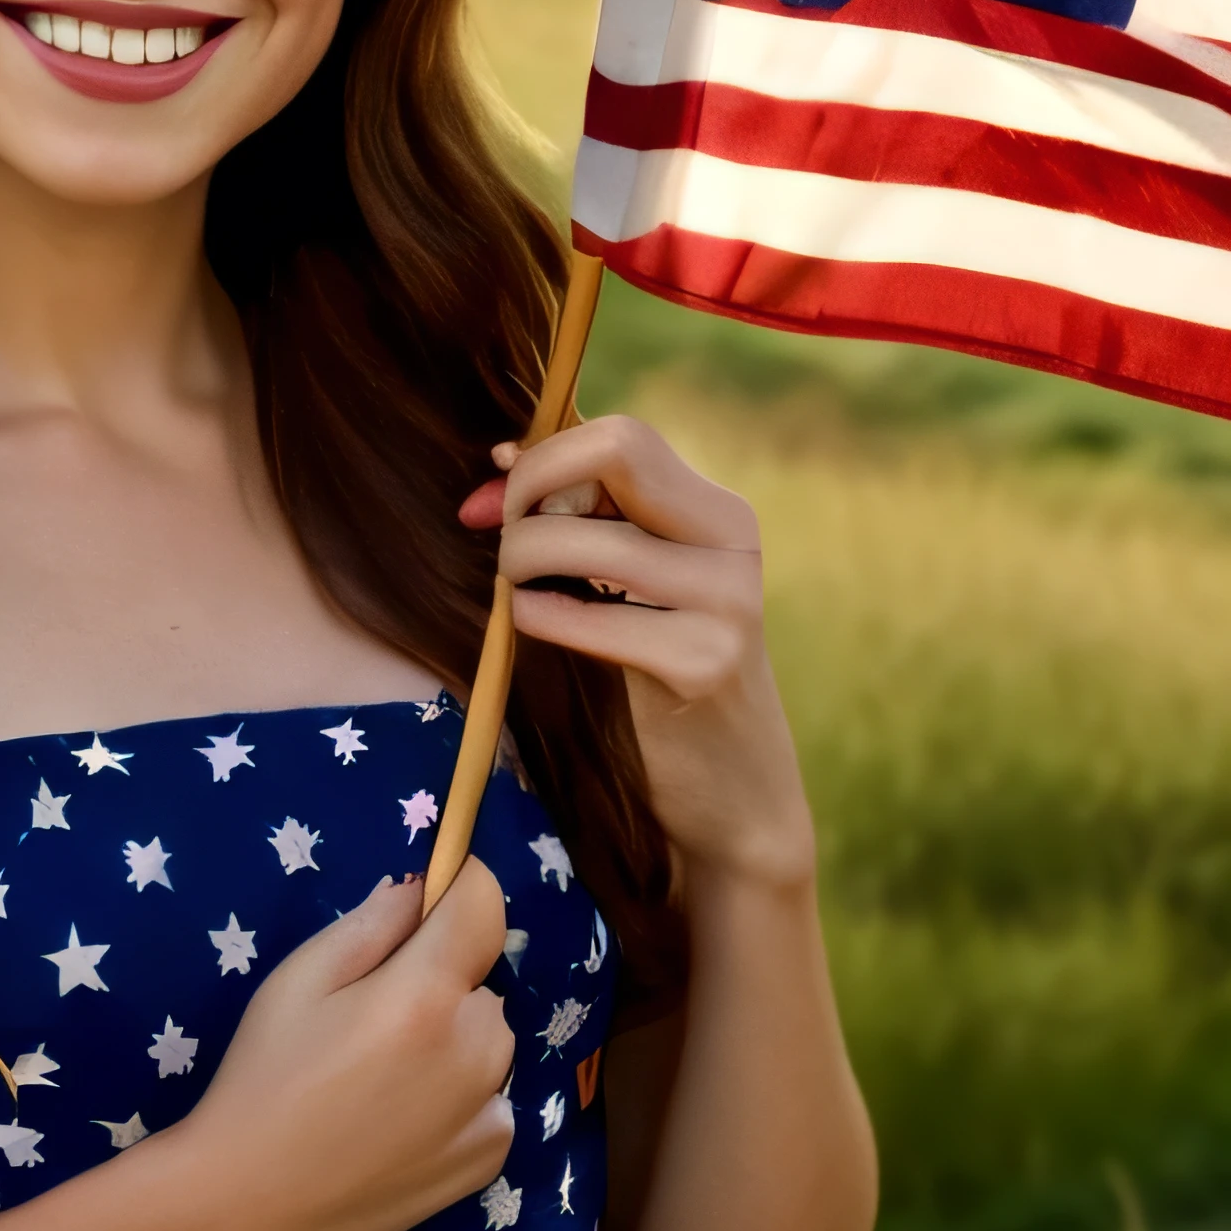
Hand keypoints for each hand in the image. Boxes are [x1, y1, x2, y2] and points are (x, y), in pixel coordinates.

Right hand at [179, 862, 517, 1230]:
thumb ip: (369, 926)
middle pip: (478, 982)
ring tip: (377, 1081)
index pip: (484, 906)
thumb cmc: (260, 1083)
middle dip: (439, 983)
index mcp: (426, 997)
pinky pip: (489, 1098)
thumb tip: (419, 889)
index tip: (429, 901)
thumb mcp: (296, 983)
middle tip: (368, 1022)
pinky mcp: (492, 1157)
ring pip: (486, 1041)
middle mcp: (477, 1050)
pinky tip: (396, 1125)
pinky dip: (458, 1099)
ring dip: (452, 1041)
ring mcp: (492, 1109)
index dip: (458, 888)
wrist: (248, 1207)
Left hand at [461, 416, 815, 890]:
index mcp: (718, 513)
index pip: (619, 436)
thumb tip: (499, 458)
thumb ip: (587, 521)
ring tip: (517, 596)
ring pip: (585, 536)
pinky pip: (588, 615)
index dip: (542, 458)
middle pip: (616, 451)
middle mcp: (732, 542)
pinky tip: (531, 628)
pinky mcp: (704, 662)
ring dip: (522, 560)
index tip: (495, 504)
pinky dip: (539, 614)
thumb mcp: (641, 590)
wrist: (735, 794)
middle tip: (503, 544)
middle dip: (532, 490)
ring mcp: (726, 601)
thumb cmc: (663, 686)